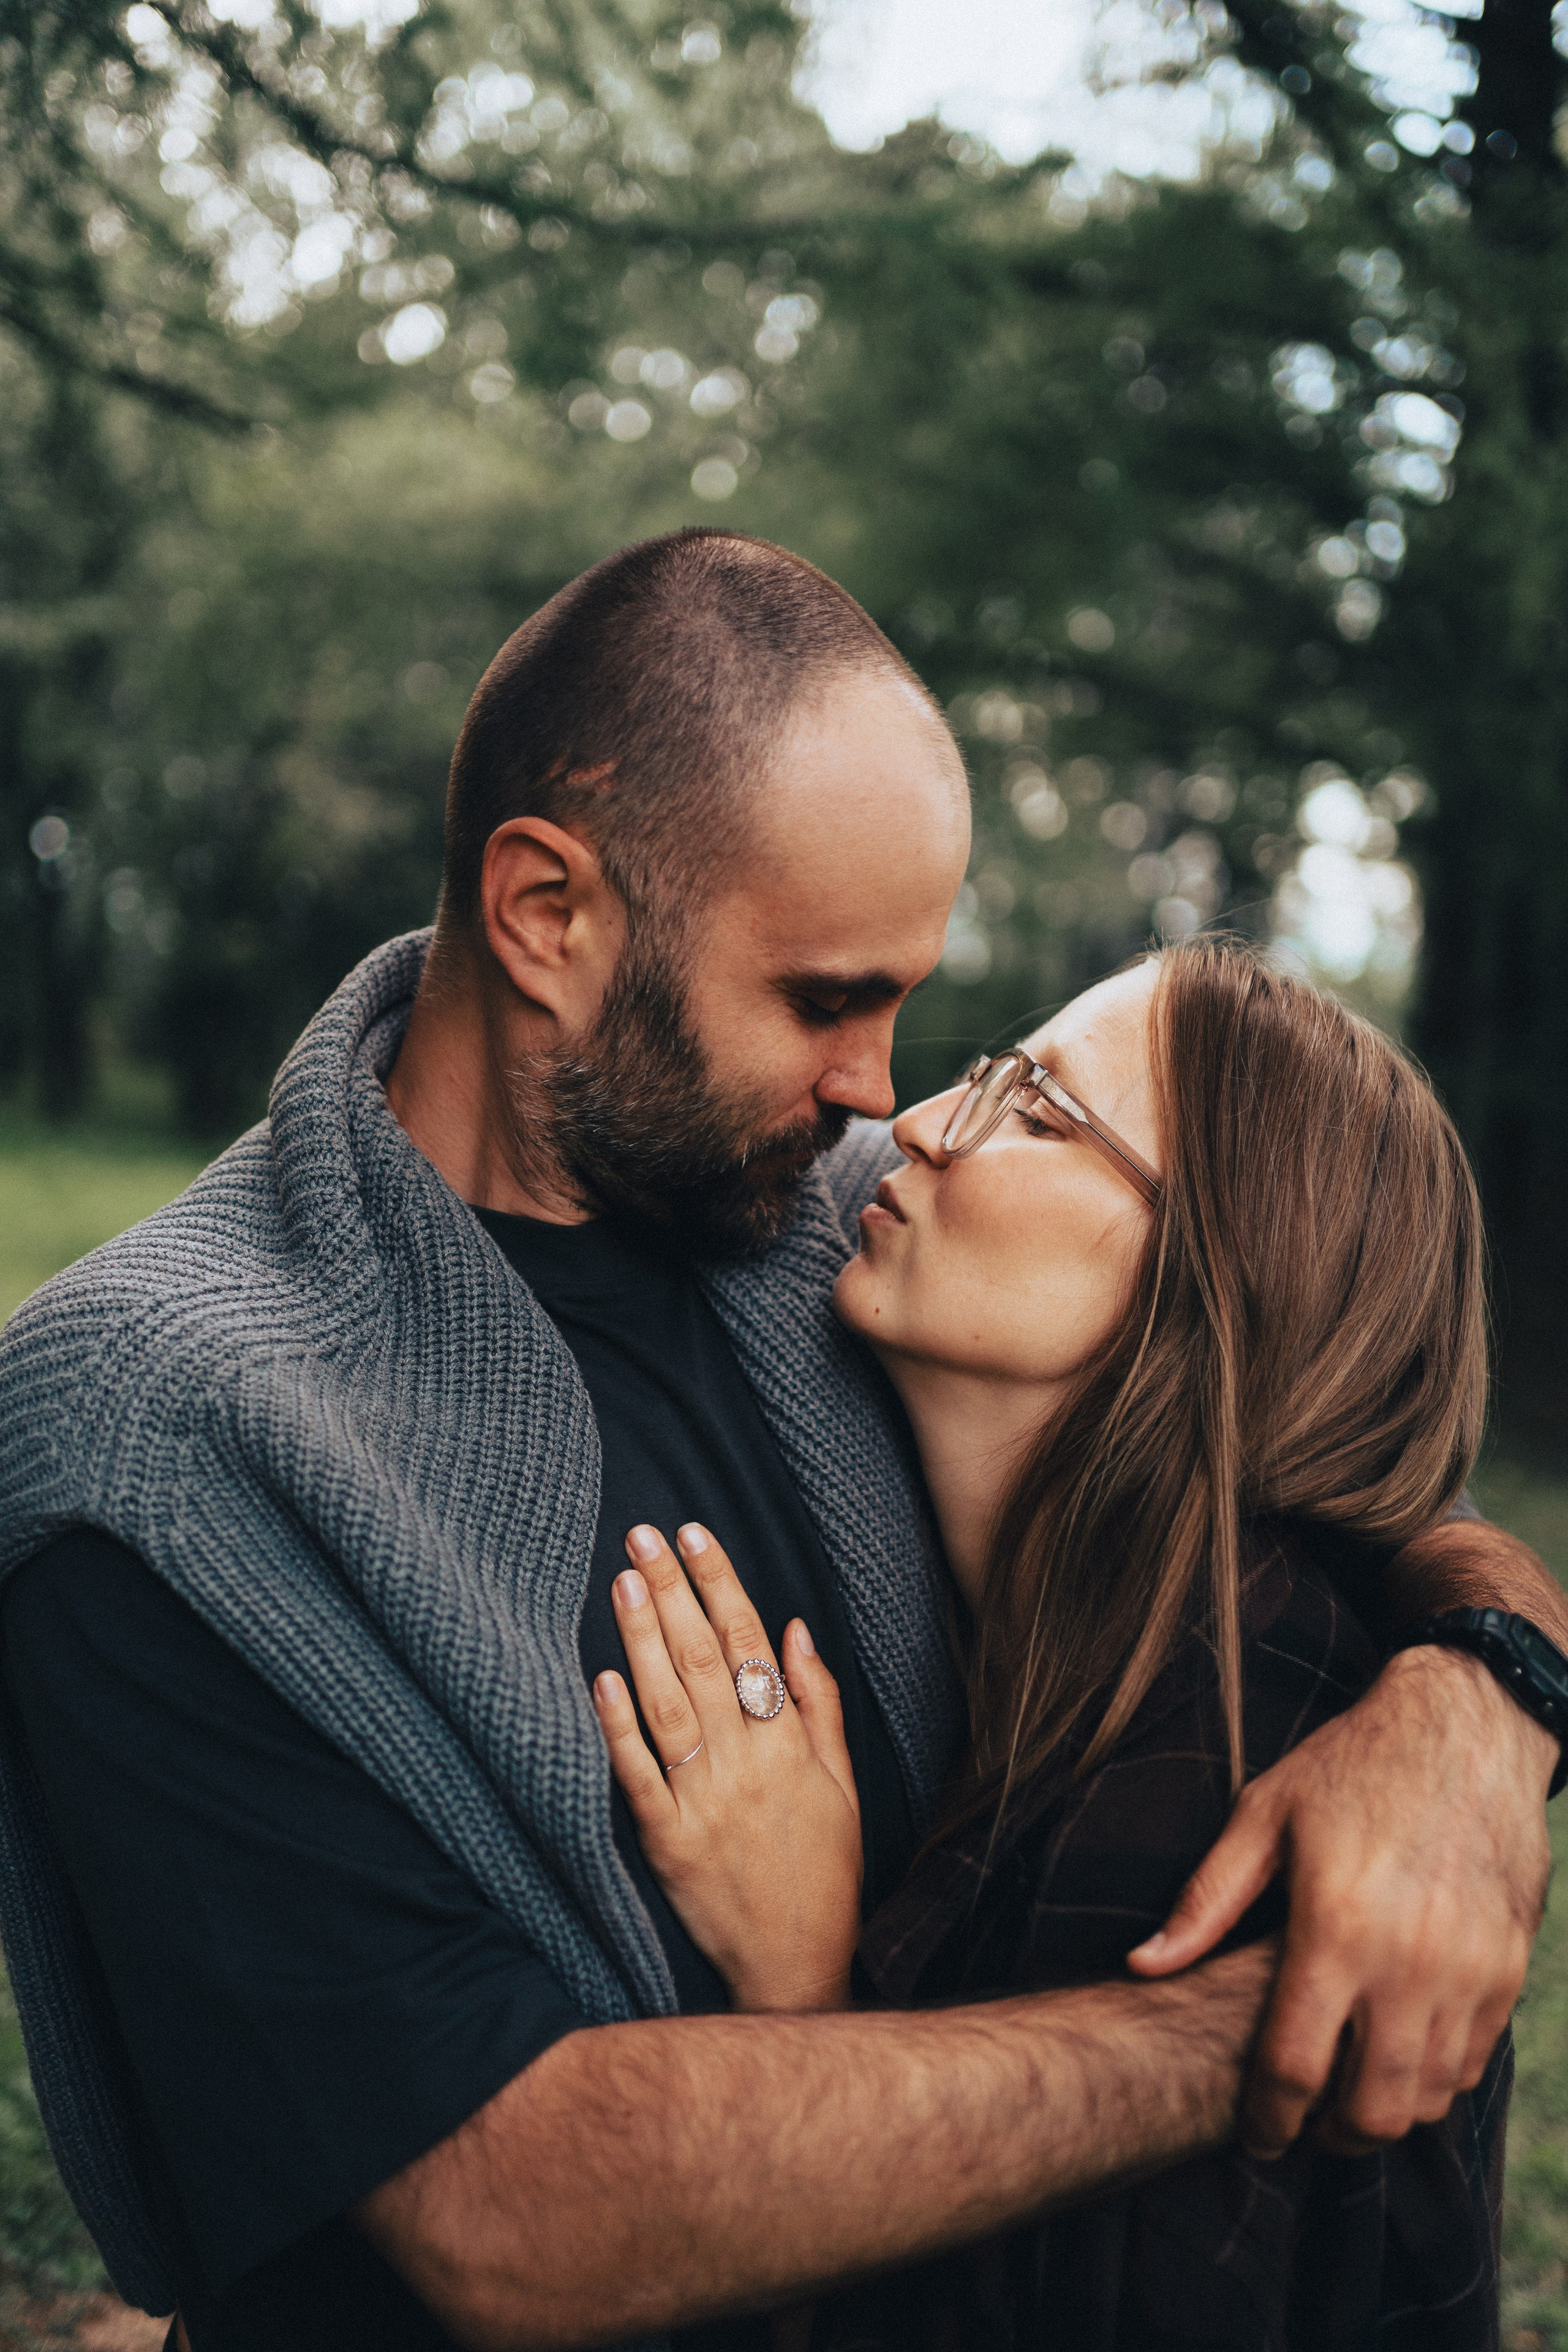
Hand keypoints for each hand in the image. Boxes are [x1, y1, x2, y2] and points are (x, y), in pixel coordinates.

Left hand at [593, 1522, 862, 2012]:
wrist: (796, 1964)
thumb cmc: (823, 1869)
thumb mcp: (841, 1784)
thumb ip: (819, 1703)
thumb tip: (796, 1629)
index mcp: (788, 1745)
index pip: (749, 1643)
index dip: (720, 1583)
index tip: (693, 1534)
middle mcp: (746, 1764)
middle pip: (702, 1659)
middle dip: (671, 1590)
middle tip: (641, 1535)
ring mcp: (703, 1802)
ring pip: (668, 1703)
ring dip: (643, 1638)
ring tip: (621, 1581)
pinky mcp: (667, 1841)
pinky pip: (638, 1775)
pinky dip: (618, 1726)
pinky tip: (600, 1678)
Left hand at [1128, 1644, 1552, 2155]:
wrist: (1464, 1726)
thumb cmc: (1351, 1765)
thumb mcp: (1264, 1815)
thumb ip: (1205, 1901)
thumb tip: (1142, 1965)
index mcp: (1335, 1927)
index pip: (1293, 2066)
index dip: (1268, 2119)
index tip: (1255, 2136)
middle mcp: (1408, 1961)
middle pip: (1370, 2108)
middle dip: (1331, 2136)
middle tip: (1305, 2125)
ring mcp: (1468, 1970)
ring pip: (1428, 2096)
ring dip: (1386, 2112)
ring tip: (1350, 2095)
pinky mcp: (1509, 1967)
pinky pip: (1474, 2060)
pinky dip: (1436, 2078)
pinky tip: (1400, 2054)